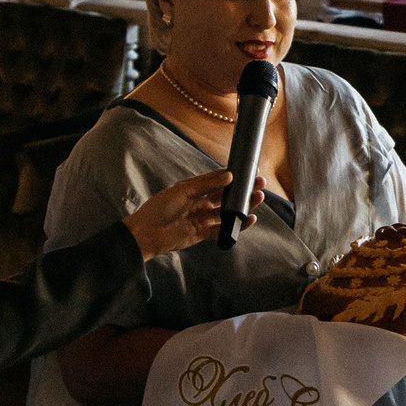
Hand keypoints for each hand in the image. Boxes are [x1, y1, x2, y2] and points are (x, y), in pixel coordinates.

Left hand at [124, 168, 247, 257]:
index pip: (218, 180)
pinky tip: (249, 219)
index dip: (233, 177)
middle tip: (260, 184)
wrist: (146, 233)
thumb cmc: (159, 208)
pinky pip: (223, 229)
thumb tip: (229, 176)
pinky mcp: (203, 233)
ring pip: (227, 211)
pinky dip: (237, 225)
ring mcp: (202, 218)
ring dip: (243, 205)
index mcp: (194, 189)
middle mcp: (200, 203)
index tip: (249, 171)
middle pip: (226, 195)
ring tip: (258, 198)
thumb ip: (207, 184)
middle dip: (243, 190)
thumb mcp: (183, 190)